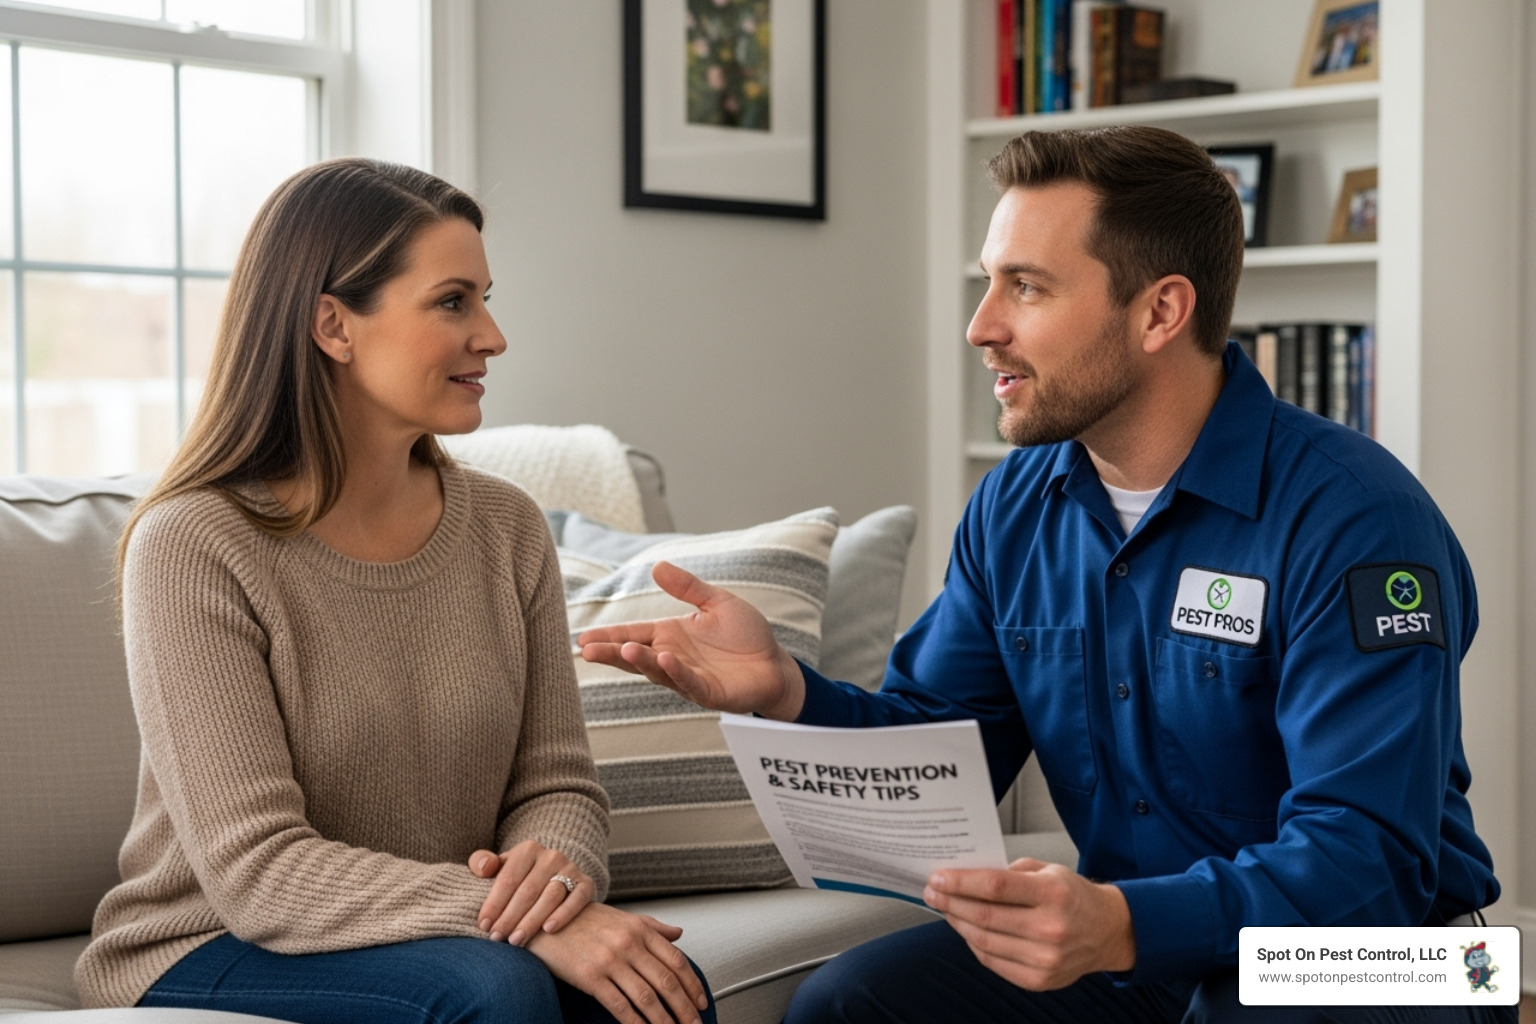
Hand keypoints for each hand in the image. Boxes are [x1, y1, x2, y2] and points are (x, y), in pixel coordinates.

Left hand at [468, 840, 592, 944]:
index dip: (494, 904)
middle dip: (510, 917)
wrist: (552, 880)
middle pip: (528, 890)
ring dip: (532, 921)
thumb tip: (485, 868)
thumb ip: (482, 863)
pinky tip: (548, 930)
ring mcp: (571, 869)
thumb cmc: (516, 879)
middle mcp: (551, 856)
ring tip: (516, 940)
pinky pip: (576, 899)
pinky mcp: (586, 883)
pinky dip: (563, 914)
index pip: (508, 879)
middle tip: (497, 938)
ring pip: (550, 896)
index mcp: (527, 850)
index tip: (483, 926)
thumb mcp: (499, 867)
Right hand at [525, 902, 710, 1023]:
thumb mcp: (621, 917)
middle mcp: (629, 943)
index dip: (693, 985)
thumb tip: (679, 933)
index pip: (676, 961)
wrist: (542, 918)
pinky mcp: (590, 977)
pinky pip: (620, 1006)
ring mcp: (610, 960)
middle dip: (685, 1009)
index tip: (702, 1003)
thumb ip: (652, 926)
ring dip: (665, 1021)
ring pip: (647, 998)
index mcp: (639, 929)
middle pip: (667, 982)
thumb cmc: (582, 919)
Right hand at [578, 560, 805, 720]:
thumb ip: (687, 587)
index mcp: (670, 635)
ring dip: (642, 661)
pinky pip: (689, 682)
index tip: (582, 638)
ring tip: (625, 650)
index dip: (609, 637)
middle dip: (612, 653)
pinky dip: (676, 672)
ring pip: (658, 671)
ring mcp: (688, 677)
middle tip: (587, 650)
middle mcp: (673, 658)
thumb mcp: (716, 602)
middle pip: (636, 656)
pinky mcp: (708, 692)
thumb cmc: (745, 634)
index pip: (633, 634)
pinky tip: (665, 659)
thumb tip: (657, 566)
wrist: (774, 664)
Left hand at [922, 857, 1135, 990]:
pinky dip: (974, 944)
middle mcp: (1050, 928)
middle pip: (984, 916)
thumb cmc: (1073, 896)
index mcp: (1053, 894)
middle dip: (950, 902)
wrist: (1107, 932)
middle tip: (932, 892)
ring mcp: (1044, 959)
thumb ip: (1009, 871)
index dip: (960, 882)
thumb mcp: (1048, 870)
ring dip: (957, 923)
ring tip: (945, 909)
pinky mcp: (1038, 980)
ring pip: (984, 941)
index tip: (938, 877)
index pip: (994, 886)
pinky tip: (966, 929)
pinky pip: (993, 961)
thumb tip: (966, 874)